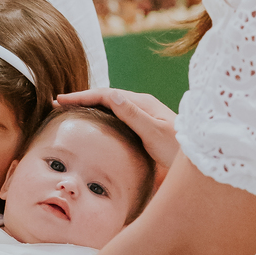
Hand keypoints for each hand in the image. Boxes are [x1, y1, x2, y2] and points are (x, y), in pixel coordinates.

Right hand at [55, 88, 179, 176]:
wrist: (197, 160)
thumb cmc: (178, 148)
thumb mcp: (154, 132)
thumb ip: (133, 115)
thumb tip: (112, 96)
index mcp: (142, 103)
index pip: (106, 94)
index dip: (82, 96)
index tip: (61, 100)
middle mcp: (141, 106)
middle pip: (105, 97)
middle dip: (82, 99)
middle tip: (58, 103)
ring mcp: (142, 116)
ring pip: (110, 106)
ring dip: (90, 106)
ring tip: (70, 111)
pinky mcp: (143, 127)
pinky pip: (117, 117)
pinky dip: (100, 116)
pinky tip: (93, 124)